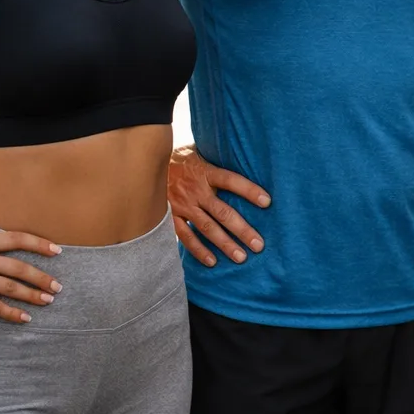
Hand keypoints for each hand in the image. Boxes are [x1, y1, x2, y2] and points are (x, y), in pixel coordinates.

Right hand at [0, 208, 62, 324]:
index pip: (17, 238)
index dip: (39, 244)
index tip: (58, 251)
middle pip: (19, 267)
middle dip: (42, 277)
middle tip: (58, 287)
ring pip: (10, 287)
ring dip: (32, 295)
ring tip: (48, 301)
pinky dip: (12, 313)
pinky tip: (25, 318)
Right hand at [168, 143, 270, 266]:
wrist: (146, 164)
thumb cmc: (181, 158)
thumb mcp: (199, 152)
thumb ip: (217, 160)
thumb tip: (242, 157)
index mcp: (205, 172)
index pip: (231, 180)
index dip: (249, 190)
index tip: (267, 202)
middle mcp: (195, 190)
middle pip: (223, 212)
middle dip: (242, 230)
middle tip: (258, 245)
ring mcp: (183, 205)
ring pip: (207, 228)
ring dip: (225, 244)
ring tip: (241, 257)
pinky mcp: (171, 217)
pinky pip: (186, 236)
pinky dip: (198, 250)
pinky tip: (212, 261)